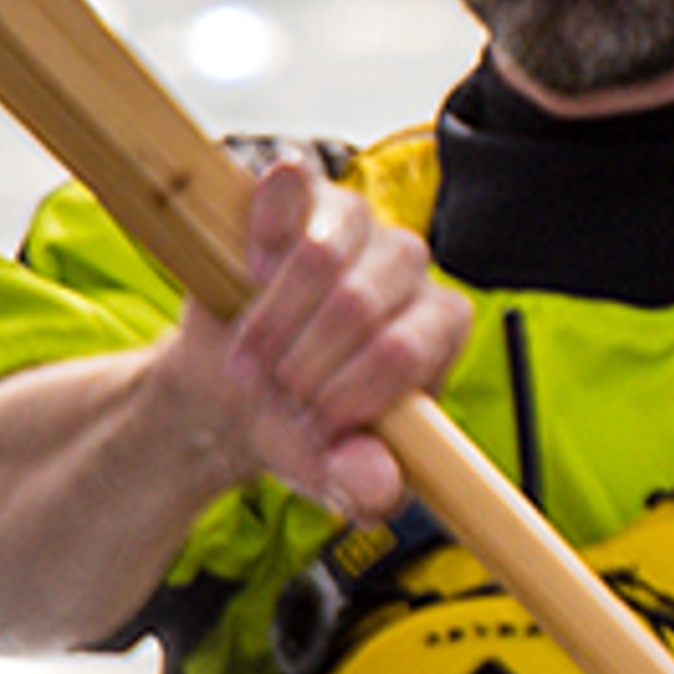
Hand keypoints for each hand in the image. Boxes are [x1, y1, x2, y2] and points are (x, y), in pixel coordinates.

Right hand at [160, 155, 471, 519]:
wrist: (236, 388)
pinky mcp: (304, 193)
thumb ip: (360, 484)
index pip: (406, 348)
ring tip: (252, 360)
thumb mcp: (328, 472)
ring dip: (271, 320)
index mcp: (437, 328)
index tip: (312, 426)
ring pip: (321, 254)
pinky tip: (248, 274)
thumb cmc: (300, 423)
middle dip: (301, 365)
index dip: (349, 392)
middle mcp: (408, 267)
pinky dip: (261, 235)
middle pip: (358, 303)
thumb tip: (376, 483)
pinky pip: (289, 189)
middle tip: (275, 396)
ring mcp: (358, 223)